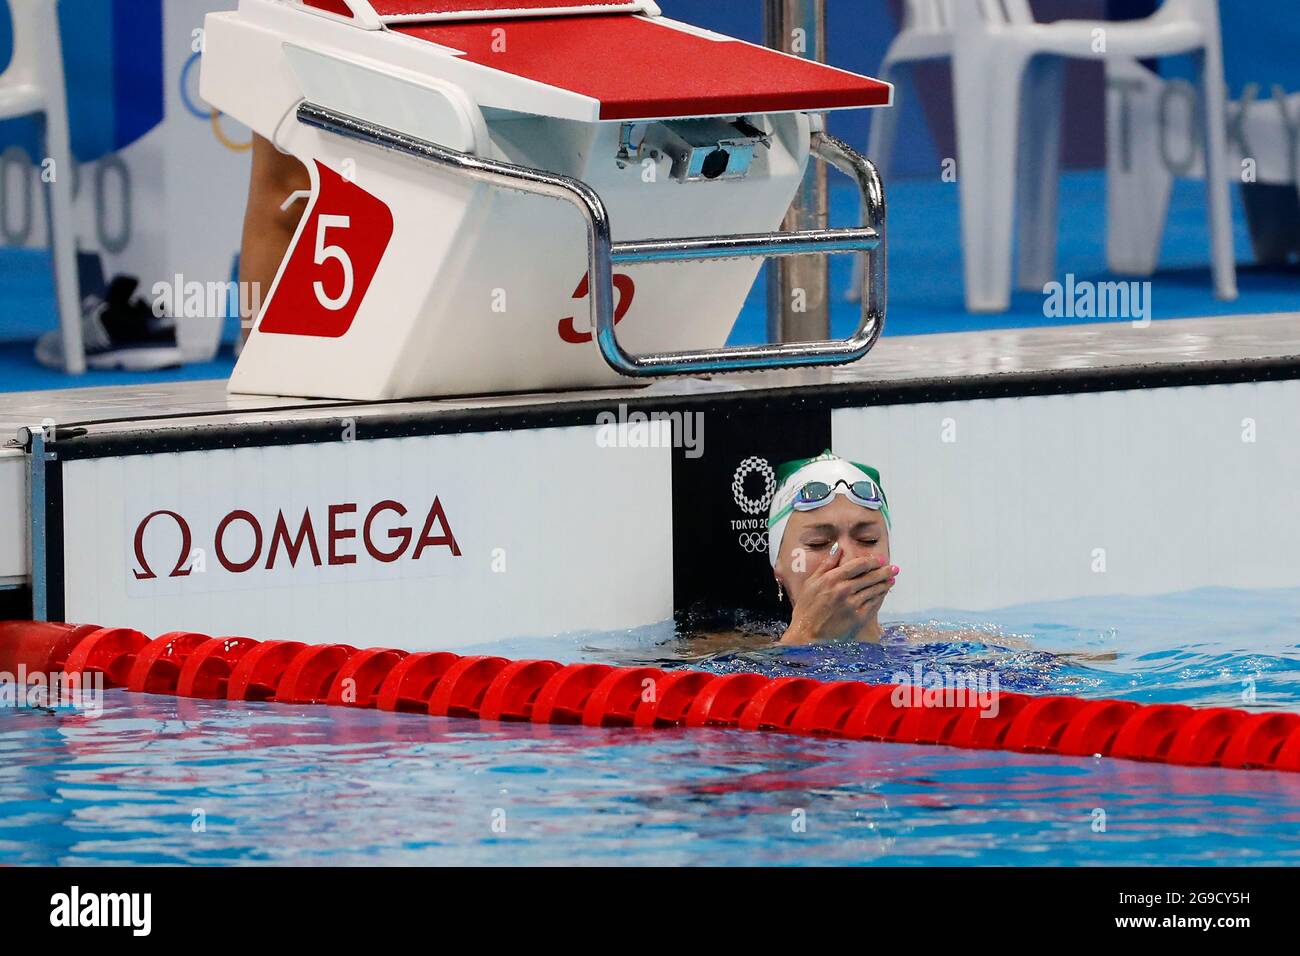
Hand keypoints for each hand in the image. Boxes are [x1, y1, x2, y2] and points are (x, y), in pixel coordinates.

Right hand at [780, 547, 896, 644]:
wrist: (807, 636)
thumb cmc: (806, 609)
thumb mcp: (810, 583)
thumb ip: (826, 565)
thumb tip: (838, 548)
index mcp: (832, 579)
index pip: (858, 565)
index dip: (872, 561)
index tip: (880, 559)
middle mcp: (844, 589)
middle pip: (870, 576)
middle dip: (884, 571)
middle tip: (894, 568)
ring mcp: (852, 604)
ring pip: (874, 590)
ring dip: (885, 584)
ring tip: (891, 580)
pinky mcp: (858, 618)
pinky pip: (874, 604)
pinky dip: (880, 597)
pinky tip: (883, 594)